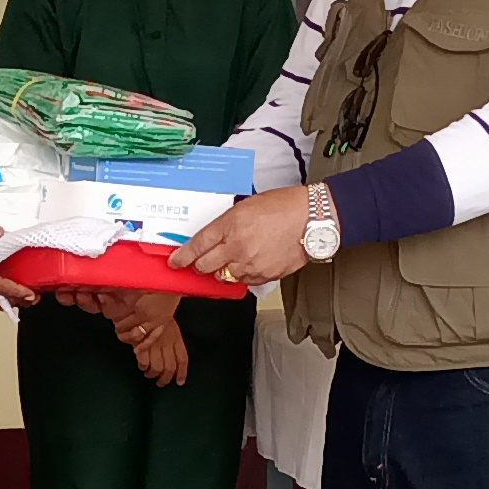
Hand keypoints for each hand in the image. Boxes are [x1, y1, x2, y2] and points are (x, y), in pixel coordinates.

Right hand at [120, 302, 190, 386]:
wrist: (146, 302)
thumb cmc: (157, 311)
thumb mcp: (169, 324)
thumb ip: (172, 339)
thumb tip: (173, 356)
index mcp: (176, 338)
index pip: (182, 360)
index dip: (182, 373)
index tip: (180, 382)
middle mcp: (167, 343)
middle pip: (169, 368)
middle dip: (165, 379)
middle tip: (161, 383)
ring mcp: (155, 344)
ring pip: (157, 368)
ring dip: (152, 374)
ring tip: (149, 375)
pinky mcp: (143, 345)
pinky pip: (144, 362)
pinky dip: (143, 366)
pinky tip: (142, 366)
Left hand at [175, 186, 313, 287]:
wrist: (312, 219)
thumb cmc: (284, 207)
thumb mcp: (246, 206)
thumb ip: (227, 224)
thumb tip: (213, 238)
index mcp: (230, 224)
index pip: (197, 245)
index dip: (182, 256)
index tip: (175, 262)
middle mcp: (237, 246)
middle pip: (205, 266)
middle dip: (201, 264)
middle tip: (204, 260)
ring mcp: (250, 264)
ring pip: (224, 276)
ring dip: (224, 269)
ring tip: (237, 257)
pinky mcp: (264, 275)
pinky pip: (245, 281)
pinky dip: (244, 274)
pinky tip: (253, 261)